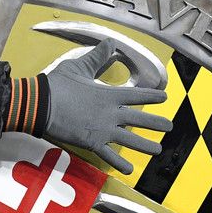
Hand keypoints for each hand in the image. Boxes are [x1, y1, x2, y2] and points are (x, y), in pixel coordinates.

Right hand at [44, 38, 171, 174]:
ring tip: (157, 150)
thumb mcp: (79, 67)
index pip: (138, 95)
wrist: (41, 105)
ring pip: (131, 140)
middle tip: (169, 126)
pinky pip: (109, 156)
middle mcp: (111, 114)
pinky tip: (129, 171)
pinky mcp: (92, 143)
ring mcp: (103, 130)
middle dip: (157, 123)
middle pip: (140, 119)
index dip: (153, 96)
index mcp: (110, 94)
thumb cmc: (59, 84)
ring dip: (146, 146)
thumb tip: (110, 42)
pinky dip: (120, 164)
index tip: (165, 98)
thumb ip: (97, 57)